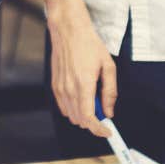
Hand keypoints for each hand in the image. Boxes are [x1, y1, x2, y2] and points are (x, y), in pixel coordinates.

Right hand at [49, 19, 115, 137]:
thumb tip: (109, 111)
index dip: (99, 130)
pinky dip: (74, 108)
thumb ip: (110, 92)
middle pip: (80, 120)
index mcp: (84, 85)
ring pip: (71, 115)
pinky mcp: (54, 86)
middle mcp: (69, 89)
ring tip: (93, 100)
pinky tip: (82, 97)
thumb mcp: (108, 66)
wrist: (68, 31)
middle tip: (104, 110)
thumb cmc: (88, 45)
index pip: (89, 119)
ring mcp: (60, 88)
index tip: (107, 132)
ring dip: (83, 115)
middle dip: (94, 121)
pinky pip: (63, 107)